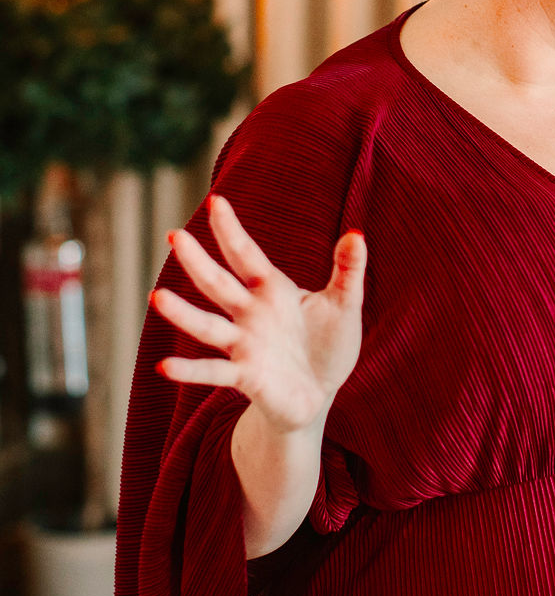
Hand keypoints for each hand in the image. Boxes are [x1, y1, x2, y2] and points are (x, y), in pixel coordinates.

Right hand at [151, 194, 365, 434]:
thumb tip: (357, 233)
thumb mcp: (345, 304)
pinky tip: (165, 368)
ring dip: (183, 314)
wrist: (319, 394)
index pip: (247, 255)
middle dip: (197, 261)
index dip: (231, 230)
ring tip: (156, 297)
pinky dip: (190, 371)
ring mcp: (244, 345)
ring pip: (208, 326)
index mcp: (273, 290)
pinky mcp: (245, 377)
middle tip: (174, 236)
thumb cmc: (328, 344)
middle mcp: (250, 314)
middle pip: (219, 284)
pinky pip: (213, 373)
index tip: (215, 201)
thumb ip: (348, 270)